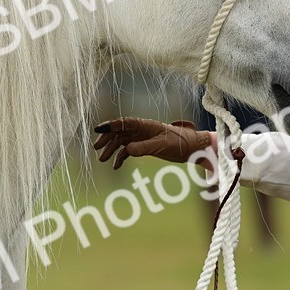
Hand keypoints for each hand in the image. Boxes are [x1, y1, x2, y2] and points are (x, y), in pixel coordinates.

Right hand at [92, 117, 213, 169]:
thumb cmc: (179, 143)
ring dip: (111, 150)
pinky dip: (121, 157)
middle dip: (107, 139)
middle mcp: (141, 129)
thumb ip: (143, 147)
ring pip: (121, 142)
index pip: (123, 123)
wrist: (192, 148)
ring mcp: (141, 138)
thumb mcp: (161, 146)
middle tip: (97, 148)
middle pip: (119, 132)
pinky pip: (128, 150)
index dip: (110, 125)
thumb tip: (126, 150)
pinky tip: (116, 166)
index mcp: (144, 125)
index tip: (97, 129)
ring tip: (102, 160)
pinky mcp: (144, 146)